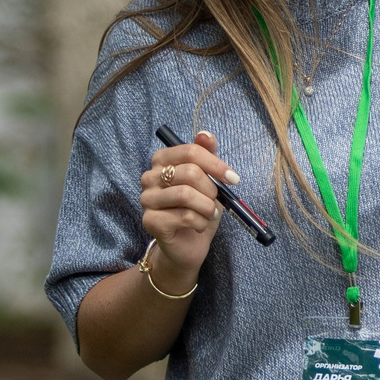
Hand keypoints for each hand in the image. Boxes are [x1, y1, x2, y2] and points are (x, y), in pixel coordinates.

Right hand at [140, 131, 232, 293]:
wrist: (188, 245)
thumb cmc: (198, 209)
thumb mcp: (208, 181)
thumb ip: (207, 156)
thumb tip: (206, 134)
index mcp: (162, 161)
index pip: (189, 151)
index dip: (215, 164)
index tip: (232, 178)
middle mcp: (149, 177)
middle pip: (189, 172)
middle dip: (211, 189)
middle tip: (215, 201)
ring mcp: (147, 199)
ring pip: (186, 195)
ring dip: (207, 207)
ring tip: (208, 214)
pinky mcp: (150, 221)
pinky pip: (184, 216)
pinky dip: (200, 222)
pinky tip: (198, 225)